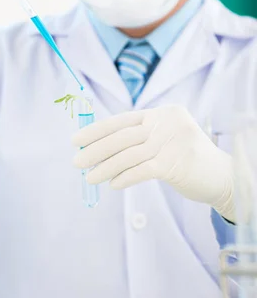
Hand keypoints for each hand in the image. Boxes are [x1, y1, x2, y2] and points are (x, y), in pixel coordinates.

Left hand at [73, 105, 234, 220]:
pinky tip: (112, 184)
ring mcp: (172, 142)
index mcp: (161, 113)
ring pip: (128, 156)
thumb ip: (139, 139)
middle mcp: (167, 123)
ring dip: (104, 168)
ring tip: (89, 178)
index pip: (122, 120)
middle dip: (95, 150)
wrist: (222, 176)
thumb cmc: (186, 158)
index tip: (76, 141)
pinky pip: (140, 171)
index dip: (96, 131)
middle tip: (76, 162)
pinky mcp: (175, 164)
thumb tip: (98, 149)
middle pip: (121, 137)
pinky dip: (123, 177)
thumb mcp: (164, 139)